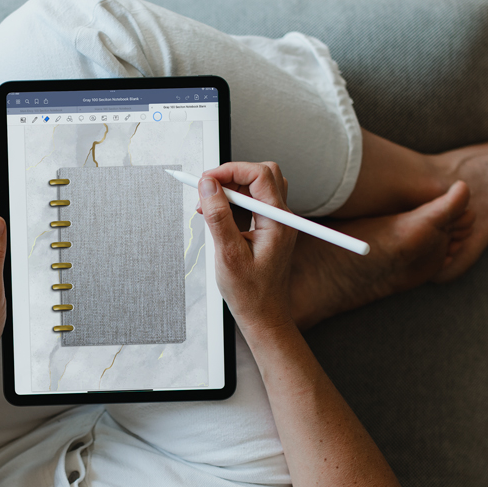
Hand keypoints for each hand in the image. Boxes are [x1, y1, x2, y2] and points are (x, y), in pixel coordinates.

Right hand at [197, 162, 296, 335]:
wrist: (264, 315)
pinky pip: (252, 203)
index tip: (206, 180)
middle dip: (231, 177)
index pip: (259, 175)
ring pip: (257, 187)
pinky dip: (233, 204)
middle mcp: (281, 218)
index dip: (230, 171)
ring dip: (231, 191)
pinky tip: (217, 219)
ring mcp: (276, 222)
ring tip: (208, 208)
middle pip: (261, 175)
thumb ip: (218, 216)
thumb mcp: (228, 254)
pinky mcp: (268, 228)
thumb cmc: (250, 293)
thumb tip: (208, 186)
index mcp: (277, 222)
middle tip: (207, 192)